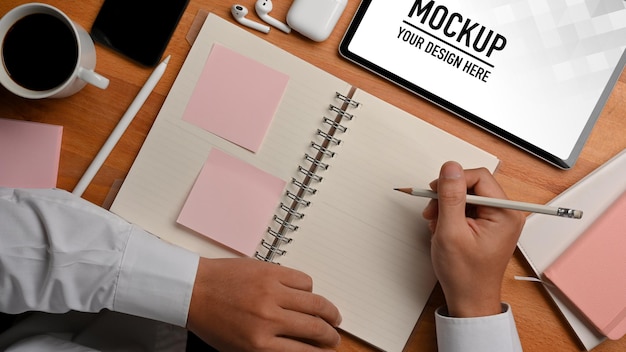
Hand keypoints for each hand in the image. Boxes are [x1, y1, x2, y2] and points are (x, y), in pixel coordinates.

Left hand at [187, 257, 341, 351]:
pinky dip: (309, 289)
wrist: (193, 289)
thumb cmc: (211, 320)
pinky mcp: (271, 272)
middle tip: (334, 337)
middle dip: (330, 335)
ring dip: (329, 312)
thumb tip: (299, 349)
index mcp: (259, 344)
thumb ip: (269, 350)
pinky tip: (307, 294)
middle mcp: (268, 319)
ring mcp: (271, 293)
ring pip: (316, 303)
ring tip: (332, 316)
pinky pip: (303, 280)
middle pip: (315, 328)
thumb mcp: (238, 348)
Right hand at [423, 161, 524, 317]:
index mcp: (505, 213)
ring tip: (436, 223)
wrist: (469, 299)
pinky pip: (467, 208)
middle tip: (433, 210)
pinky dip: (451, 215)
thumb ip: (450, 197)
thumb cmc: (465, 275)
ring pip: (467, 196)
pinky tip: (443, 228)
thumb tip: (450, 168)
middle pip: (473, 185)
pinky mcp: (487, 225)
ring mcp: (497, 220)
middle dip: (448, 196)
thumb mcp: (451, 232)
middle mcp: (506, 213)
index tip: (435, 191)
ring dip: (447, 206)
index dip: (453, 181)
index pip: (479, 177)